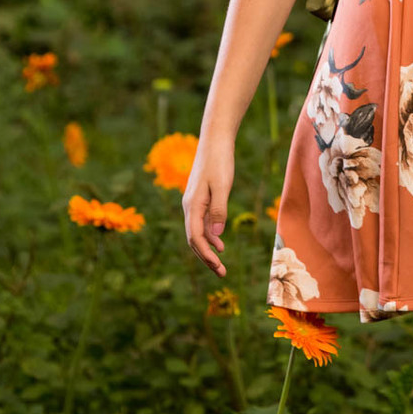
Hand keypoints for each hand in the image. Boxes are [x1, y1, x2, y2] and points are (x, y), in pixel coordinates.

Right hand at [183, 137, 234, 274]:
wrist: (215, 140)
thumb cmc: (219, 161)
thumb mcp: (222, 186)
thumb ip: (219, 210)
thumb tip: (216, 235)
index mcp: (192, 205)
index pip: (196, 237)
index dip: (207, 255)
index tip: (219, 268)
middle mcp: (189, 206)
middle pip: (194, 239)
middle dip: (206, 258)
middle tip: (221, 273)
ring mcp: (194, 202)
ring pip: (197, 232)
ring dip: (208, 249)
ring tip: (220, 265)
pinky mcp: (201, 198)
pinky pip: (202, 223)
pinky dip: (210, 236)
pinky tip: (220, 243)